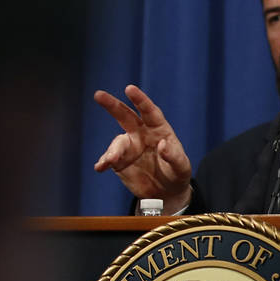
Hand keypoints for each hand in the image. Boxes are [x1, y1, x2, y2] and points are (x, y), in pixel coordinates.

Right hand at [93, 84, 191, 213]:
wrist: (166, 191)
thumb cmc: (177, 173)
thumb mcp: (181, 167)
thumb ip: (174, 156)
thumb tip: (162, 145)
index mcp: (159, 129)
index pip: (149, 112)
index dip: (140, 100)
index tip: (130, 89)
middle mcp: (141, 134)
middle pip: (125, 116)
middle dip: (112, 105)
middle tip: (98, 95)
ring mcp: (129, 147)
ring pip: (118, 143)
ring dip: (113, 151)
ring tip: (112, 161)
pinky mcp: (119, 161)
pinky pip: (109, 159)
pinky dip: (104, 161)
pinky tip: (100, 167)